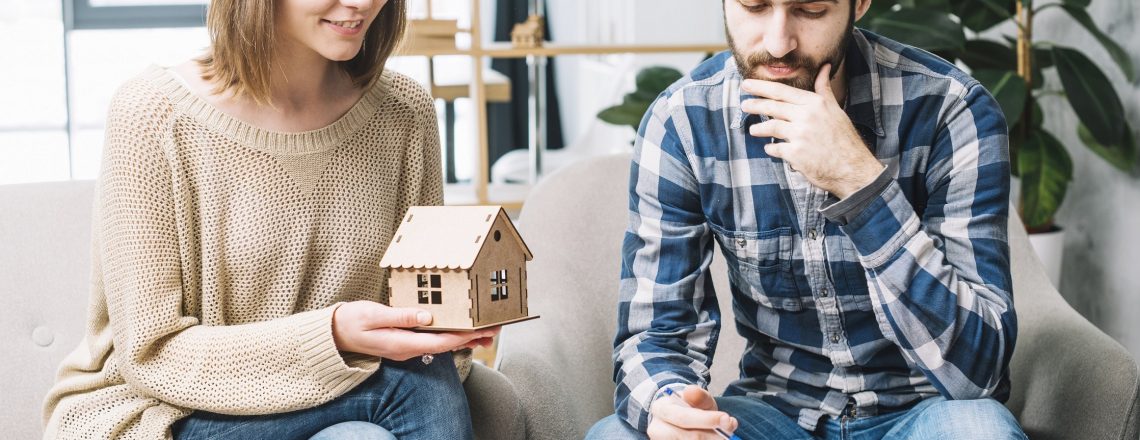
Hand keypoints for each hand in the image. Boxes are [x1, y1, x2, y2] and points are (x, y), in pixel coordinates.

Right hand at [332, 301, 498, 360]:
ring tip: (486, 332)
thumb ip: (402, 316)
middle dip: (471, 337)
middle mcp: (408, 349)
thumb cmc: (353, 321)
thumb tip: (427, 317)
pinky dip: (449, 335)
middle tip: (494, 328)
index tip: (481, 329)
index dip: (463, 335)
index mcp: (403, 343)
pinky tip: (460, 331)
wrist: (335, 333)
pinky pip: (433, 341)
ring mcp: (407, 347)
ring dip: (464, 338)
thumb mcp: (375, 314)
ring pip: (442, 344)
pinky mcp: (405, 342)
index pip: (441, 341)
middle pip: (447, 345)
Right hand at [647, 385, 737, 439]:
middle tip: (728, 433)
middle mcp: (657, 429)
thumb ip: (699, 396)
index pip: (683, 417)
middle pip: (688, 437)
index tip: (726, 418)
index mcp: (661, 409)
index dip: (706, 420)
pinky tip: (713, 439)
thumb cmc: (690, 409)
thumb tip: (691, 393)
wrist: (681, 419)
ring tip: (722, 436)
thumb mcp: (697, 398)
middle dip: (712, 436)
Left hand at [741, 64, 884, 198]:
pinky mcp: (796, 154)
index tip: (747, 85)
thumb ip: (824, 89)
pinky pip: (775, 148)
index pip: (782, 92)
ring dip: (759, 129)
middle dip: (755, 105)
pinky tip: (769, 148)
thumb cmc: (844, 138)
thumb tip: (824, 67)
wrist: (853, 168)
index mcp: (815, 104)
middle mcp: (807, 117)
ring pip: (771, 127)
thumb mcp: (836, 109)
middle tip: (743, 105)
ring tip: (753, 130)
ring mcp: (800, 135)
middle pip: (773, 107)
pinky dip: (771, 148)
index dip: (761, 88)